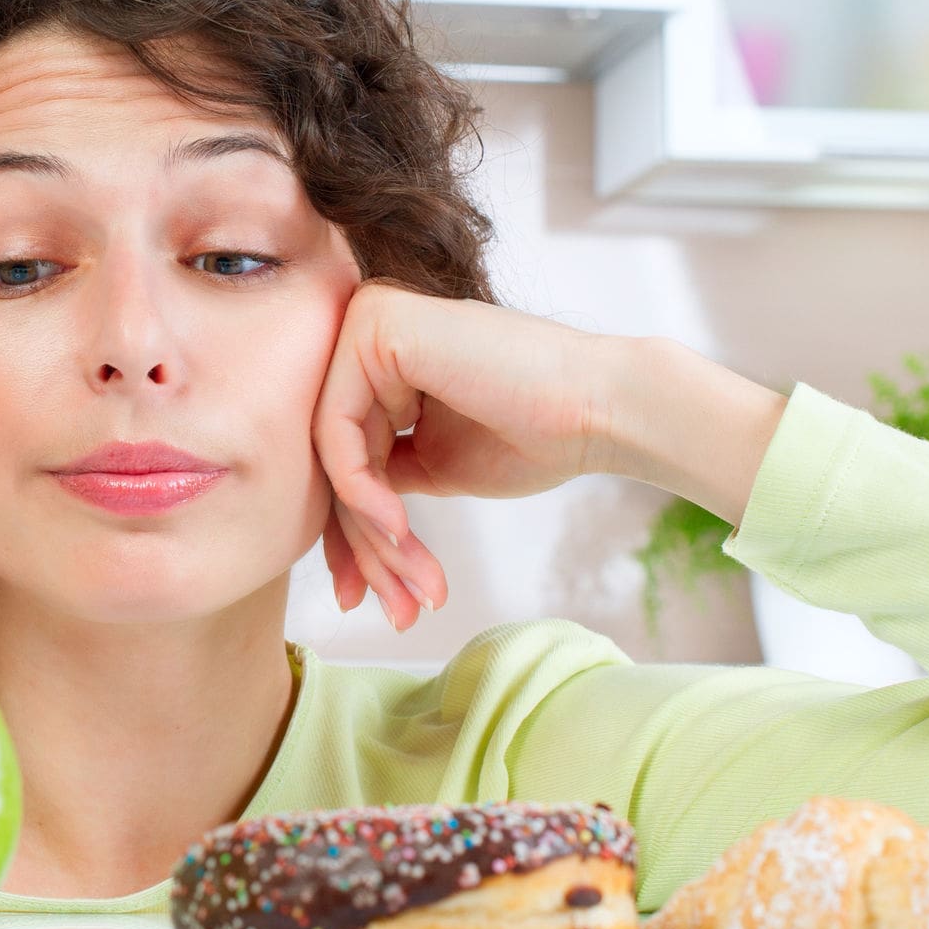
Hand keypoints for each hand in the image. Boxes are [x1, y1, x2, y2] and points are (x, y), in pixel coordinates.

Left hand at [310, 283, 632, 631]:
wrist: (601, 411)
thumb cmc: (536, 434)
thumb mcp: (434, 463)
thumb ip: (379, 472)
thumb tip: (327, 512)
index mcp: (382, 355)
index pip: (343, 454)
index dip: (351, 536)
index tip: (364, 598)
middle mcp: (367, 327)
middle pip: (332, 456)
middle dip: (360, 547)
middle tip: (392, 608)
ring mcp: (367, 320)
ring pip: (331, 453)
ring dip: (369, 533)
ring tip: (410, 584)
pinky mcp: (375, 326)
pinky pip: (336, 430)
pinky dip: (361, 490)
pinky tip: (397, 527)